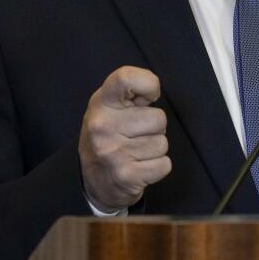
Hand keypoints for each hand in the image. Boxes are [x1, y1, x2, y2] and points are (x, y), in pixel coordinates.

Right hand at [78, 66, 171, 211]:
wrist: (94, 181)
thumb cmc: (109, 135)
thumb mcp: (111, 107)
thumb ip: (131, 94)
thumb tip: (153, 91)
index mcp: (101, 103)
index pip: (126, 78)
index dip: (148, 83)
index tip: (150, 96)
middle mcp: (103, 126)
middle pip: (159, 118)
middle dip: (154, 128)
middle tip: (136, 135)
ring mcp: (113, 152)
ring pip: (162, 143)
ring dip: (154, 149)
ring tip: (136, 151)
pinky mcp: (126, 176)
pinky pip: (164, 164)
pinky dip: (157, 167)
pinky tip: (139, 166)